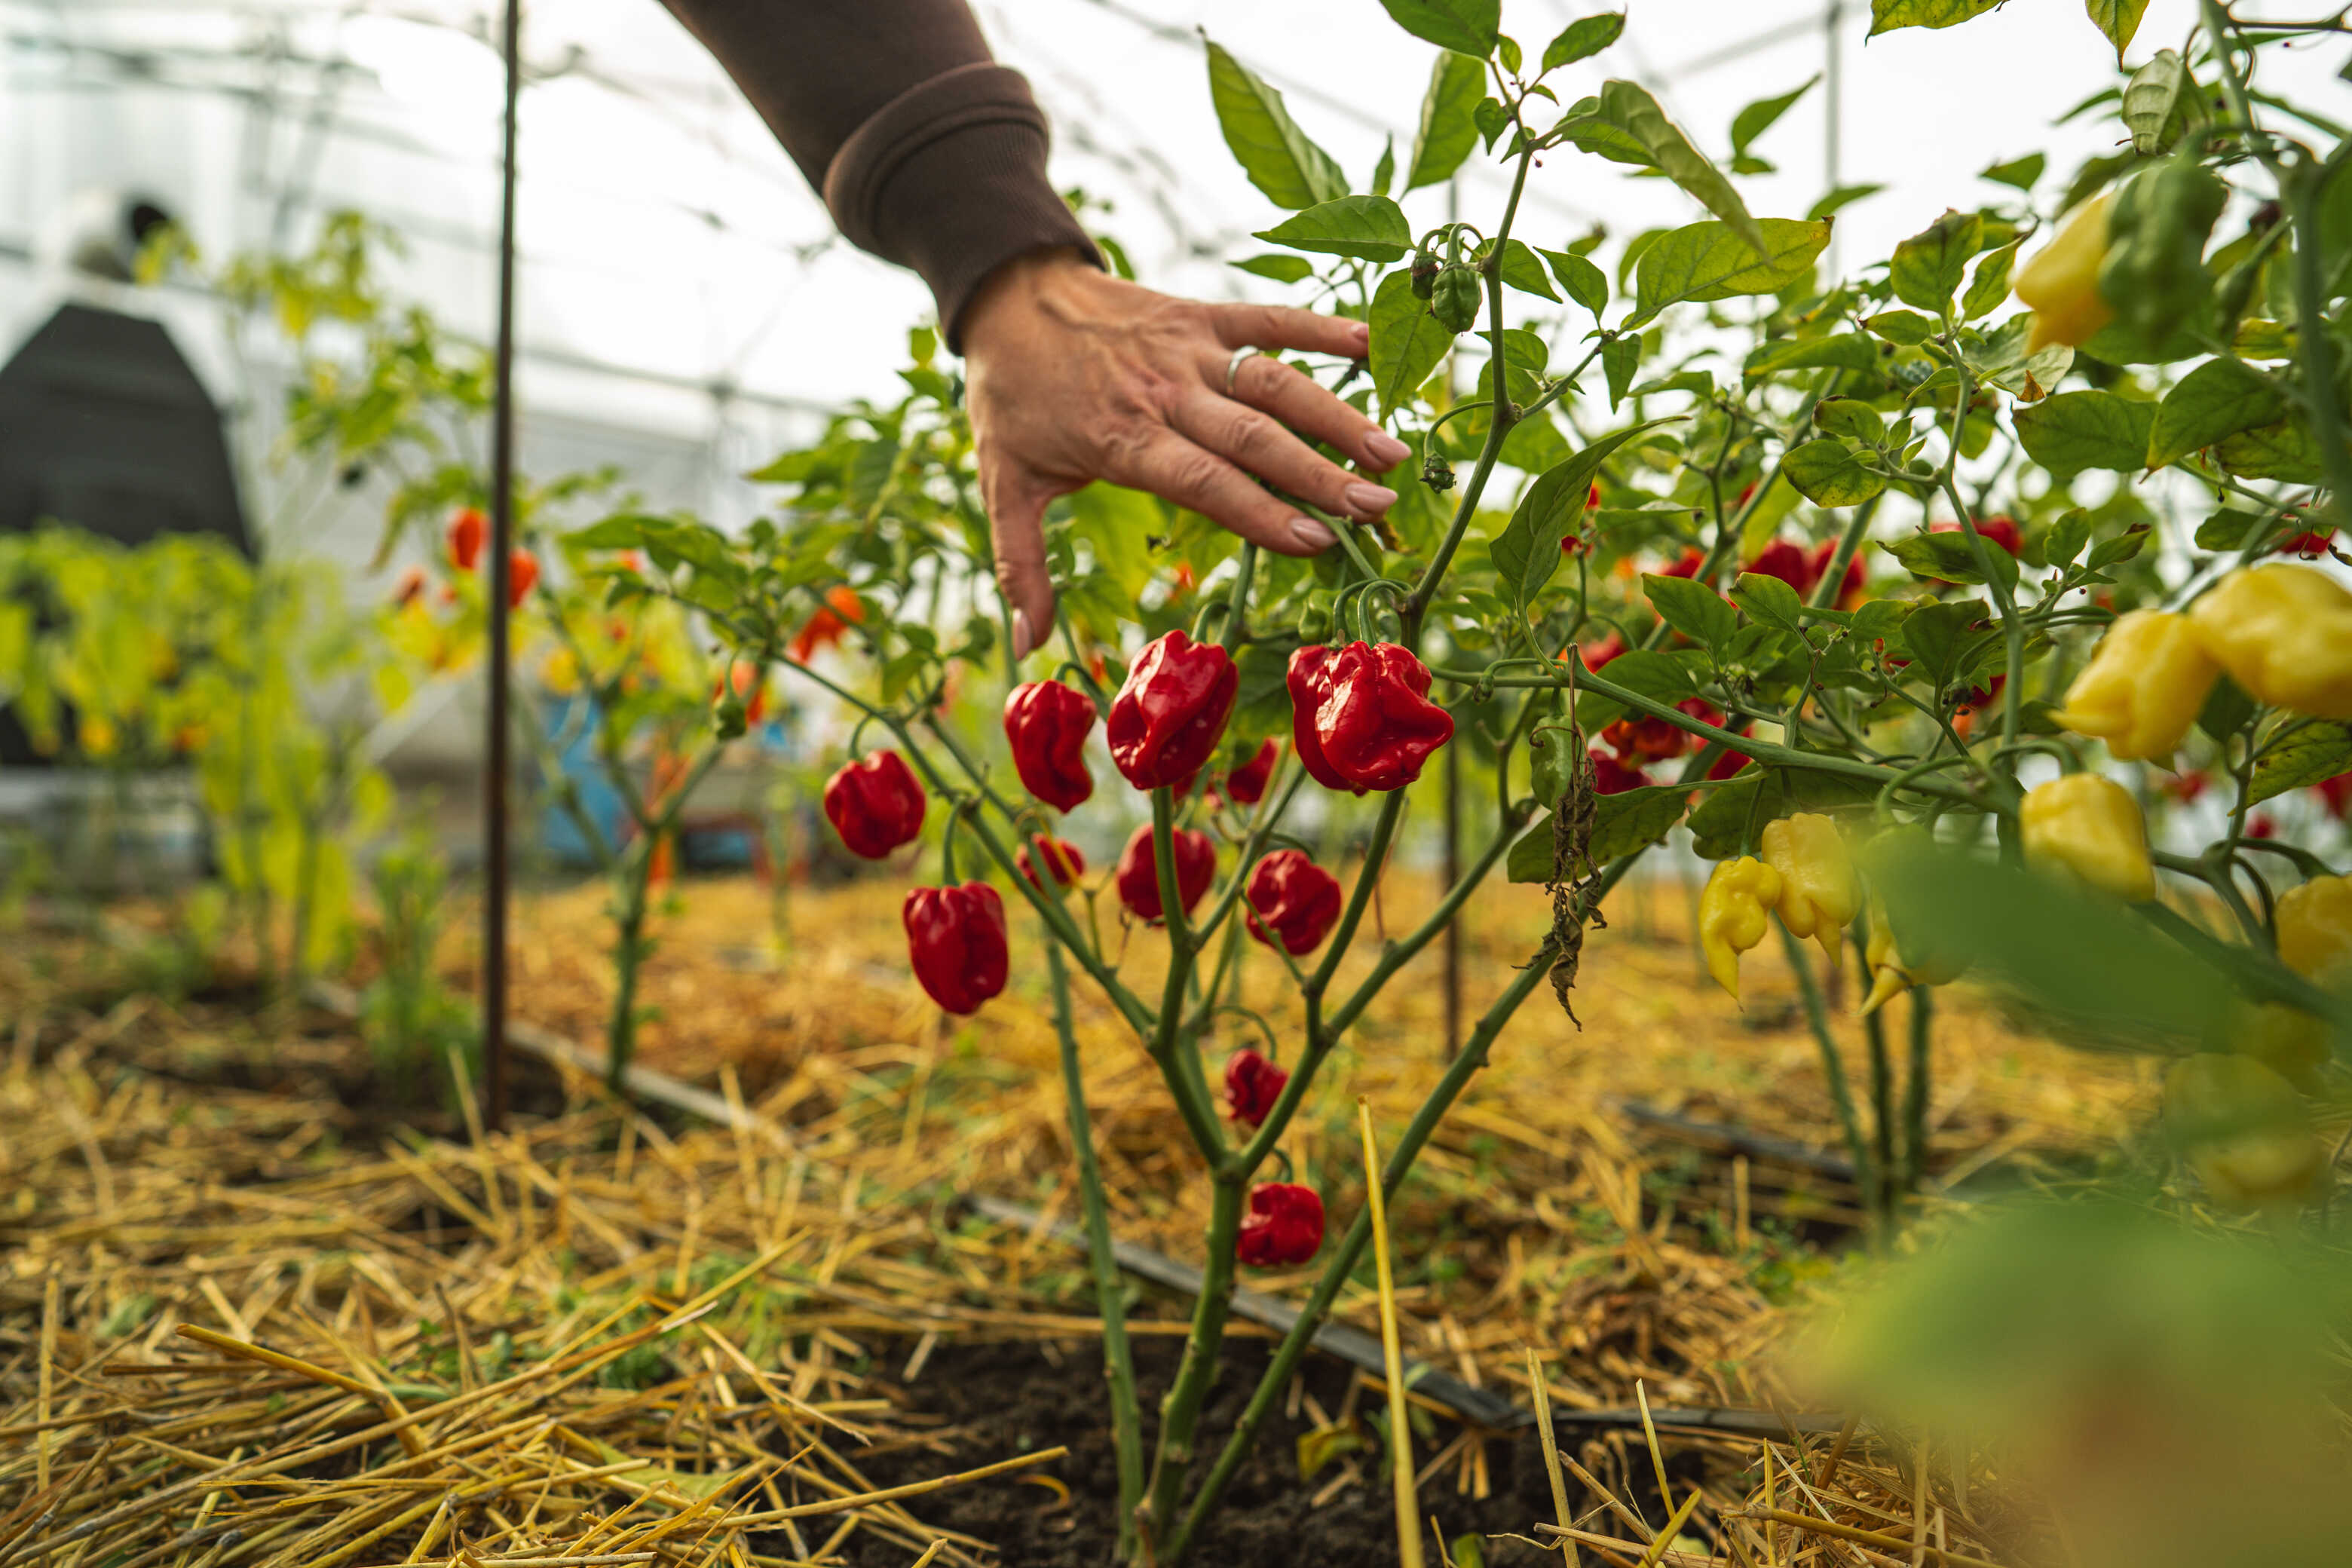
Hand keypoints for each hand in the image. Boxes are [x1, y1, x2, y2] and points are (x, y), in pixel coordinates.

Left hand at [960, 248, 1410, 658]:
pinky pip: (1266, 318)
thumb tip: (1027, 645)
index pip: (1203, 481)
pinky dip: (1319, 328)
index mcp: (1122, 439)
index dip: (1261, 511)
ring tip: (1391, 451)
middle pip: (1253, 436)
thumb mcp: (1004, 482)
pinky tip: (1370, 346)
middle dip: (1320, 474)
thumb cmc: (1011, 397)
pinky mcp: (1200, 314)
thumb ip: (1020, 564)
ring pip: (1273, 381)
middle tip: (1377, 509)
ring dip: (1336, 415)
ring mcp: (1188, 348)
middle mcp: (1164, 392)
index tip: (1317, 541)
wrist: (1007, 294)